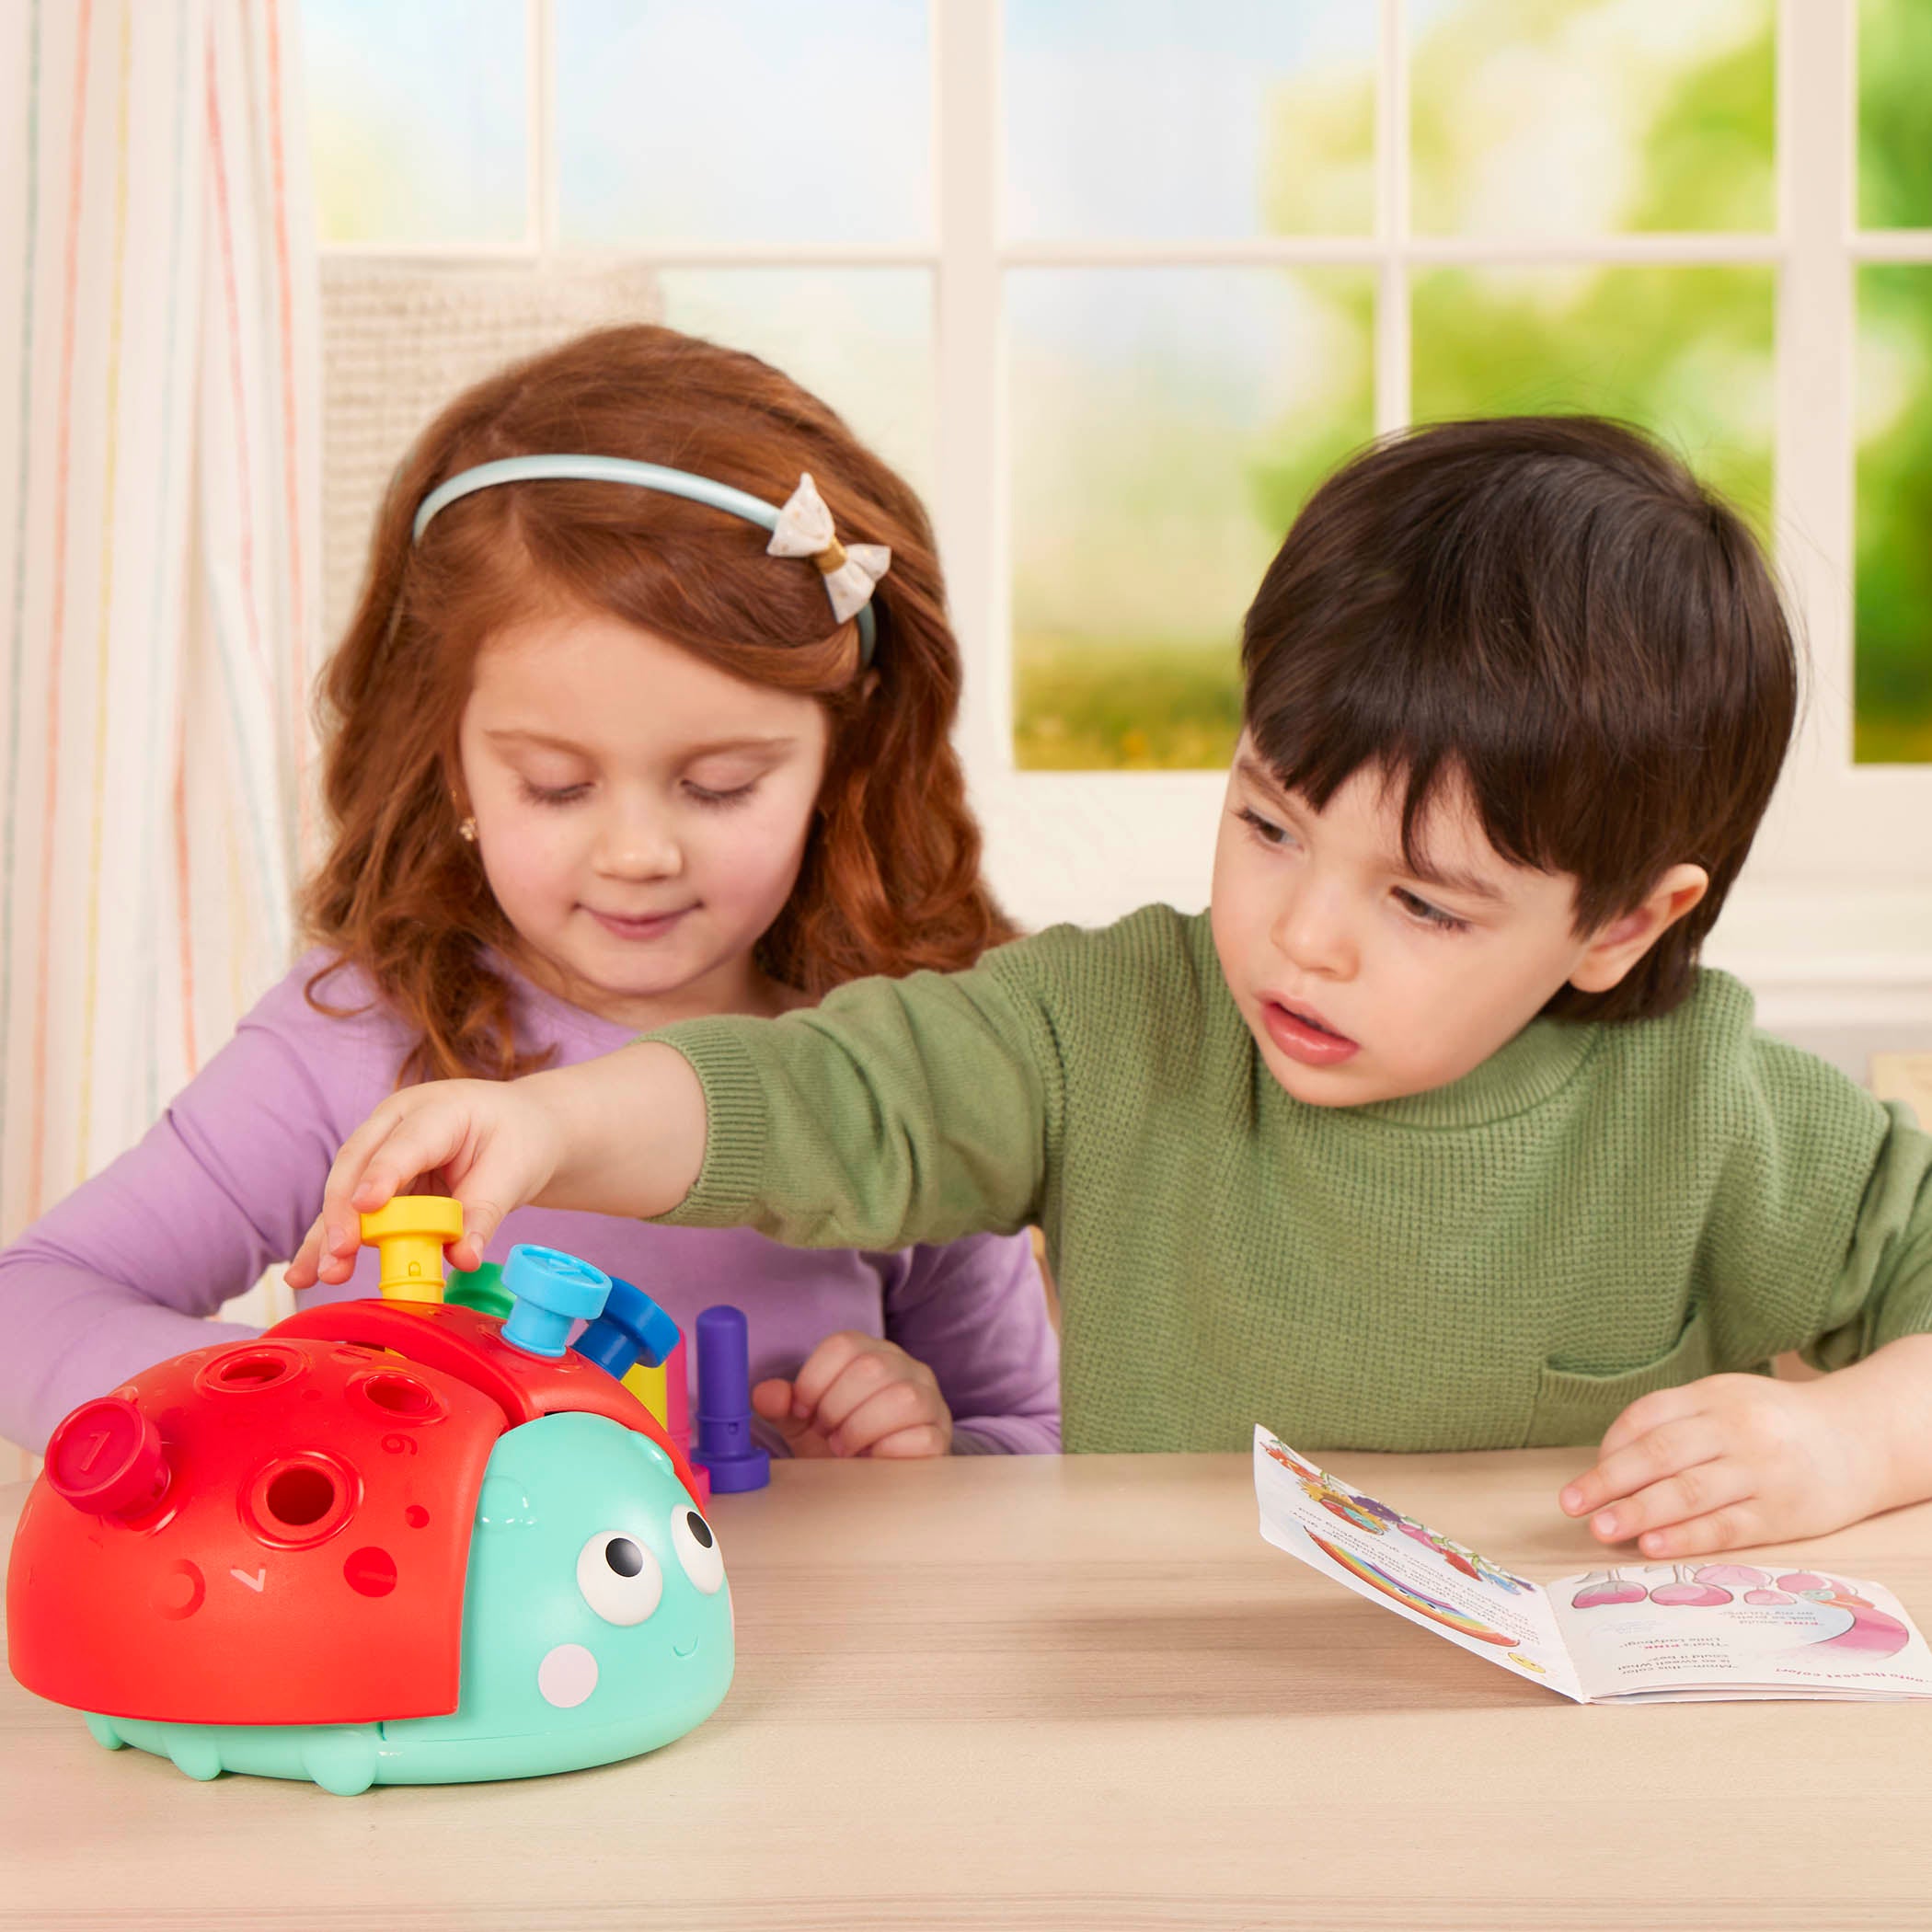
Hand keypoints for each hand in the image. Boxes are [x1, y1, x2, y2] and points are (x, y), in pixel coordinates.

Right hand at [285, 1076, 569, 1290]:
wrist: (522, 1127)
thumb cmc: (517, 1141)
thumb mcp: (514, 1173)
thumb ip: (485, 1215)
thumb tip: (462, 1259)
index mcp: (439, 1109)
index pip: (406, 1143)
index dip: (384, 1174)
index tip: (366, 1207)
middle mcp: (398, 1121)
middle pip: (359, 1162)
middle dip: (343, 1211)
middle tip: (339, 1253)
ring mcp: (381, 1147)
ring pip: (344, 1188)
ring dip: (327, 1233)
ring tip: (313, 1275)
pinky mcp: (376, 1177)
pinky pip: (350, 1209)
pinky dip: (332, 1238)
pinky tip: (308, 1271)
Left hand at [751, 1333, 952, 1458]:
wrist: (878, 1475)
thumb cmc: (843, 1440)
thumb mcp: (807, 1423)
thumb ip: (784, 1407)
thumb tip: (764, 1394)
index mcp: (870, 1352)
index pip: (844, 1344)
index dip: (813, 1379)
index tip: (800, 1411)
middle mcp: (905, 1366)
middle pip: (871, 1368)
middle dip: (836, 1408)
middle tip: (826, 1433)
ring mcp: (929, 1398)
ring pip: (902, 1398)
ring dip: (862, 1428)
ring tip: (845, 1448)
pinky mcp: (941, 1435)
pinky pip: (922, 1436)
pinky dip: (889, 1450)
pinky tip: (874, 1458)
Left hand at [1558, 1370, 1886, 1558]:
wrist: (1861, 1440)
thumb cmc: (1775, 1423)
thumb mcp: (1727, 1400)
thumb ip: (1675, 1421)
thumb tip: (1610, 1461)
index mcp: (1714, 1395)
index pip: (1648, 1417)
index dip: (1611, 1446)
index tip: (1585, 1475)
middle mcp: (1736, 1429)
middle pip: (1660, 1454)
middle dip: (1609, 1481)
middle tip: (1572, 1504)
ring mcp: (1760, 1472)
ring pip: (1688, 1492)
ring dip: (1638, 1512)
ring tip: (1601, 1529)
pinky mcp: (1780, 1514)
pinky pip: (1725, 1527)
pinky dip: (1685, 1537)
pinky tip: (1653, 1545)